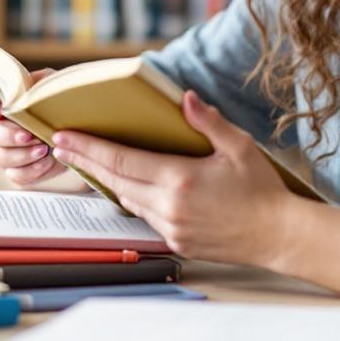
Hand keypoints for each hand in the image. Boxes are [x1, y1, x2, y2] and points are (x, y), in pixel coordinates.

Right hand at [0, 69, 73, 187]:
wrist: (82, 134)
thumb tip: (2, 77)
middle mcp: (1, 131)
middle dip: (9, 135)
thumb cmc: (61, 106)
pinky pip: (16, 176)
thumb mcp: (51, 87)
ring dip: (21, 155)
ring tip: (42, 149)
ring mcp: (8, 154)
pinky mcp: (20, 172)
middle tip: (29, 134)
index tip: (0, 109)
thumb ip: (31, 81)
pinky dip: (31, 170)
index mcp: (5, 108)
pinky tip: (46, 162)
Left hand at [50, 90, 294, 265]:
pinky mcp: (176, 242)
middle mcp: (169, 207)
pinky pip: (145, 217)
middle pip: (114, 180)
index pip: (121, 160)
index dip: (88, 148)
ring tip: (91, 161)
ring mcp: (170, 228)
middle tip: (61, 145)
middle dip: (85, 161)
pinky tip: (130, 186)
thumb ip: (209, 122)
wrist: (278, 235)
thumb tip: (184, 98)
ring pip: (127, 200)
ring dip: (108, 180)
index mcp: (180, 179)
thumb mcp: (239, 147)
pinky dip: (133, 199)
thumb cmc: (262, 189)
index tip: (63, 137)